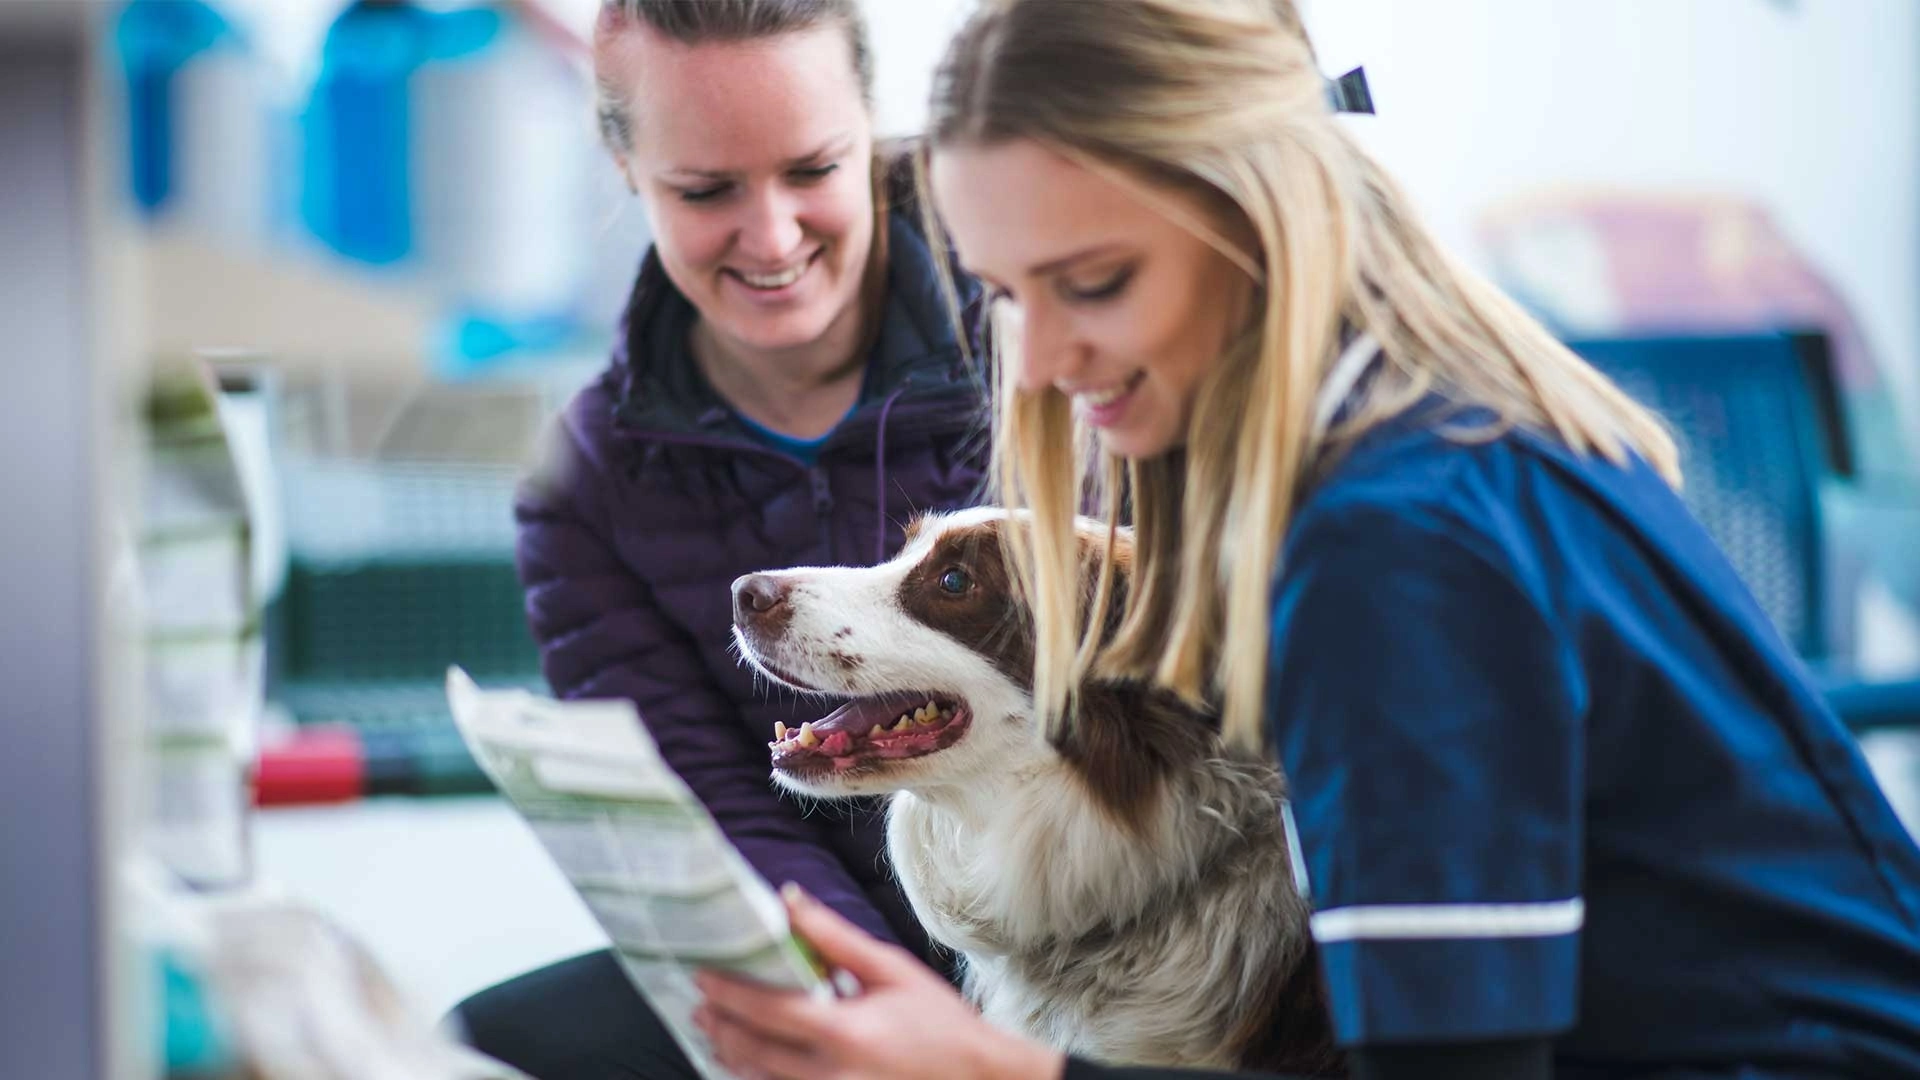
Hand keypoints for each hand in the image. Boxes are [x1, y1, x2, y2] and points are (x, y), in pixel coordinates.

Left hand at [693, 885, 1065, 1079]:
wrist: (978, 1078)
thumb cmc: (940, 1023)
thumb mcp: (892, 970)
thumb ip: (836, 938)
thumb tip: (791, 901)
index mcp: (844, 1032)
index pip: (768, 1010)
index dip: (728, 993)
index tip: (702, 975)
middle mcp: (829, 1073)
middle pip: (752, 1051)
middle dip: (719, 1024)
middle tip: (697, 1001)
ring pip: (759, 1079)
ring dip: (730, 1053)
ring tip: (711, 1028)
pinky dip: (757, 1075)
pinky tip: (747, 1060)